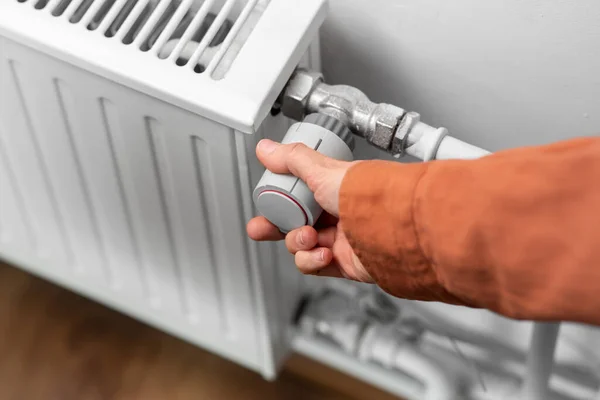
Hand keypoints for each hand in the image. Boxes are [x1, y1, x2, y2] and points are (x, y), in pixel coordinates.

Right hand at [246, 139, 372, 282]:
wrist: (392, 226)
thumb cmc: (365, 195)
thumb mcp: (322, 171)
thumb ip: (292, 160)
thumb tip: (266, 149)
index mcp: (331, 190)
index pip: (296, 197)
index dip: (278, 202)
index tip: (266, 204)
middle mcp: (336, 214)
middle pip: (294, 223)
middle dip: (274, 228)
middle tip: (260, 228)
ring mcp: (340, 239)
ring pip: (301, 246)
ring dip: (298, 243)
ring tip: (309, 237)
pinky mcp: (343, 263)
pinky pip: (315, 266)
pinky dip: (312, 260)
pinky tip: (323, 253)